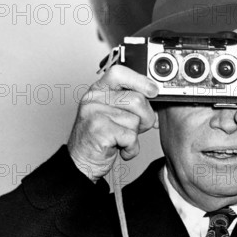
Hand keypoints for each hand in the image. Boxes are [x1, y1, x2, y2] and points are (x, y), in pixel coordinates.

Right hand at [67, 65, 158, 181]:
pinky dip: (131, 148)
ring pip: (135, 120)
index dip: (140, 80)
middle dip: (146, 118)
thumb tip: (155, 97)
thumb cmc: (99, 139)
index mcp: (98, 90)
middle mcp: (93, 98)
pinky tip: (121, 149)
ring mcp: (94, 113)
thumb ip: (129, 102)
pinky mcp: (98, 130)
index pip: (120, 72)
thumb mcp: (113, 114)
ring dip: (135, 136)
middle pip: (137, 99)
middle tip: (136, 129)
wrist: (81, 163)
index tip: (153, 90)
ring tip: (121, 140)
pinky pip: (130, 137)